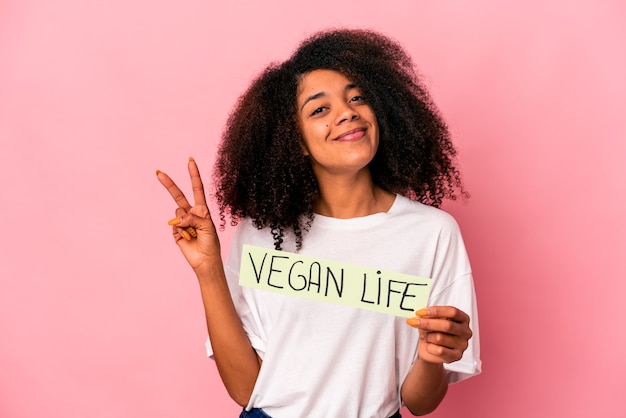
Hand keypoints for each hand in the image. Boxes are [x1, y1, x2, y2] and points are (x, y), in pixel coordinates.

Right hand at [156, 157, 221, 275]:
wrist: (204, 260)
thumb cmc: (210, 243)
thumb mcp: (207, 227)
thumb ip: (194, 217)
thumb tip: (179, 217)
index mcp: (201, 209)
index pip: (197, 188)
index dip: (193, 175)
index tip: (190, 160)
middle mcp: (191, 213)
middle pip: (178, 196)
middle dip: (169, 184)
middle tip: (158, 172)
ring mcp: (182, 222)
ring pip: (178, 214)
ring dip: (186, 224)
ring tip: (195, 234)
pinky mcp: (176, 231)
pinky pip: (175, 227)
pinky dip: (181, 232)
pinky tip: (188, 239)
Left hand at [406, 306, 471, 363]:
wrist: (430, 350)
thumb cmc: (432, 332)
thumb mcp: (430, 320)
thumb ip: (428, 316)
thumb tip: (421, 315)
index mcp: (463, 319)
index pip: (452, 312)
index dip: (436, 311)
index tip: (420, 312)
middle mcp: (466, 331)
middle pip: (447, 325)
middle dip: (428, 323)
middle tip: (414, 322)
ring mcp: (463, 345)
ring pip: (440, 338)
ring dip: (428, 336)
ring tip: (426, 337)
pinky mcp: (456, 356)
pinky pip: (439, 351)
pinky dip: (429, 347)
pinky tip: (429, 346)